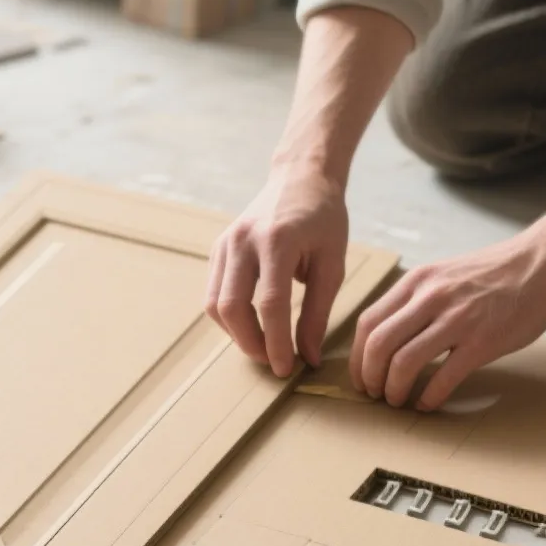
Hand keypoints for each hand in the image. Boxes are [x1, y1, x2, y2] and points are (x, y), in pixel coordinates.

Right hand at [206, 167, 349, 377]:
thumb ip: (319, 312)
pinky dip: (229, 317)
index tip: (286, 368)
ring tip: (263, 346)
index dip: (276, 342)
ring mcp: (225, 243)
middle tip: (273, 362)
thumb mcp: (332, 263)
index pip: (270, 304)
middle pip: (232, 307)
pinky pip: (213, 293)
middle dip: (251, 343)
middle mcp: (243, 240)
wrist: (300, 178)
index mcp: (277, 240)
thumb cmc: (323, 219)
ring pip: (214, 304)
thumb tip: (309, 356)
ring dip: (236, 334)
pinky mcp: (217, 248)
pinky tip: (251, 325)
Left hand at [350, 232, 545, 409]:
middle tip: (374, 394)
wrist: (542, 264)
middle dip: (369, 377)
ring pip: (403, 363)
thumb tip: (389, 336)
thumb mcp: (444, 274)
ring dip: (394, 390)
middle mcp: (431, 298)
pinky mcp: (482, 342)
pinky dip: (429, 397)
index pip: (368, 322)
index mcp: (418, 282)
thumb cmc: (495, 274)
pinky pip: (443, 378)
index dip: (357, 357)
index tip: (361, 376)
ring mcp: (456, 320)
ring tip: (398, 401)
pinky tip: (428, 403)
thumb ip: (417, 300)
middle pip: (378, 345)